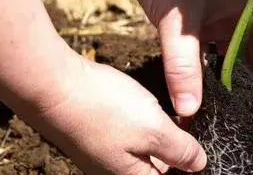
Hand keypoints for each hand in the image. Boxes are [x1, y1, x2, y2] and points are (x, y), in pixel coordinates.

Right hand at [26, 54, 206, 174]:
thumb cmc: (103, 109)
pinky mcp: (96, 137)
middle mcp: (115, 174)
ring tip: (157, 110)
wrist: (53, 86)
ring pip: (144, 148)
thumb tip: (199, 164)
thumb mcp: (154, 130)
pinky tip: (138, 104)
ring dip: (156, 130)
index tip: (195, 136)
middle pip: (158, 165)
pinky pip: (128, 136)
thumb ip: (180, 150)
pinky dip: (139, 121)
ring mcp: (103, 156)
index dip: (188, 159)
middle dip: (173, 144)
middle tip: (178, 117)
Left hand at [101, 0, 252, 124]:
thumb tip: (190, 111)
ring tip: (245, 122)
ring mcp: (221, 16)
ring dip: (243, 89)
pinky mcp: (197, 21)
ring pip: (240, 60)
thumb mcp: (179, 15)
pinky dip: (212, 78)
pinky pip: (212, 56)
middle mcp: (246, 11)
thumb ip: (184, 63)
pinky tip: (209, 101)